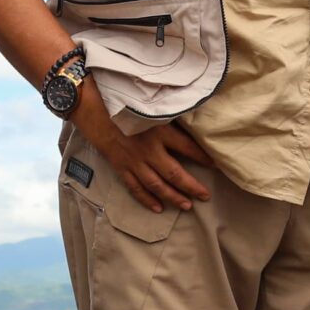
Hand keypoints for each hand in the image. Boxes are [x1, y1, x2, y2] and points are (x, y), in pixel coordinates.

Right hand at [77, 91, 212, 213]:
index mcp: (159, 131)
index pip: (188, 147)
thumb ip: (168, 112)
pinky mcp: (120, 167)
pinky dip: (146, 199)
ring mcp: (134, 161)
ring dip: (173, 197)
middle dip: (192, 186)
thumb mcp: (150, 105)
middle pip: (175, 173)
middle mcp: (149, 150)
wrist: (92, 108)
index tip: (216, 166)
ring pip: (157, 185)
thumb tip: (189, 111)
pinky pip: (135, 187)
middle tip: (205, 196)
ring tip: (187, 206)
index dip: (203, 157)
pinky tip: (158, 208)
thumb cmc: (122, 101)